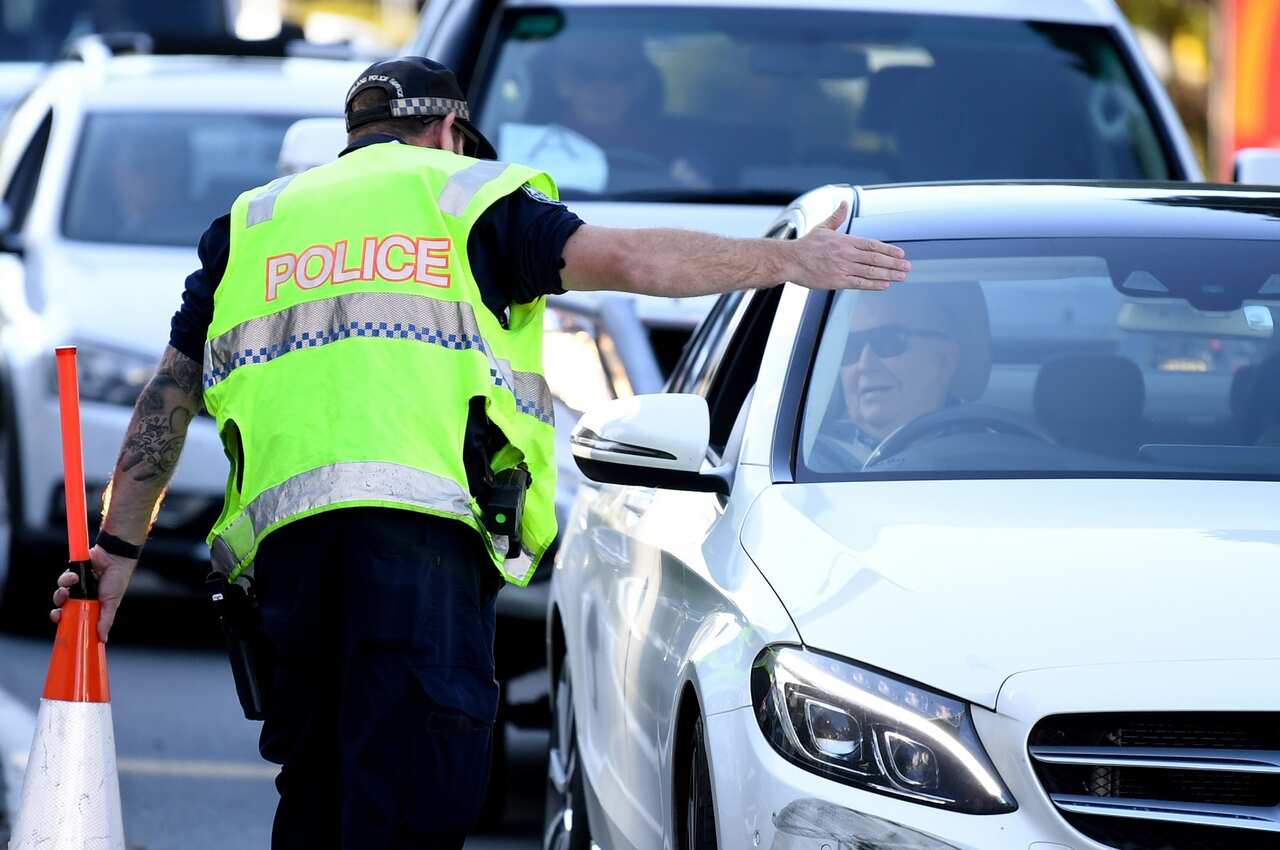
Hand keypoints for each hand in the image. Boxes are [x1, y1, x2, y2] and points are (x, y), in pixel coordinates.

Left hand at [50, 544, 137, 641]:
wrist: (116, 558)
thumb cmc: (118, 580)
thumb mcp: (112, 604)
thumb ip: (105, 621)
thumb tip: (102, 639)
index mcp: (90, 605)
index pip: (73, 616)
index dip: (64, 620)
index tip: (60, 621)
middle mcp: (82, 596)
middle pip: (62, 606)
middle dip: (59, 608)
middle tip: (59, 609)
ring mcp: (76, 585)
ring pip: (60, 593)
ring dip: (63, 592)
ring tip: (73, 586)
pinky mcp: (73, 573)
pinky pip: (63, 579)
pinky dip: (67, 579)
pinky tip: (76, 576)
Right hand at [788, 202, 909, 290]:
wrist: (790, 260)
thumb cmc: (805, 245)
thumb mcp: (823, 228)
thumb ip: (837, 218)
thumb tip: (844, 204)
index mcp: (845, 240)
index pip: (872, 245)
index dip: (889, 250)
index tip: (901, 254)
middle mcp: (847, 254)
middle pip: (876, 259)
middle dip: (894, 263)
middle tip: (907, 267)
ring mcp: (843, 268)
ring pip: (871, 272)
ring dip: (889, 274)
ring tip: (901, 276)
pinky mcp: (837, 281)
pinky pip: (860, 283)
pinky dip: (874, 284)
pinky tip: (885, 285)